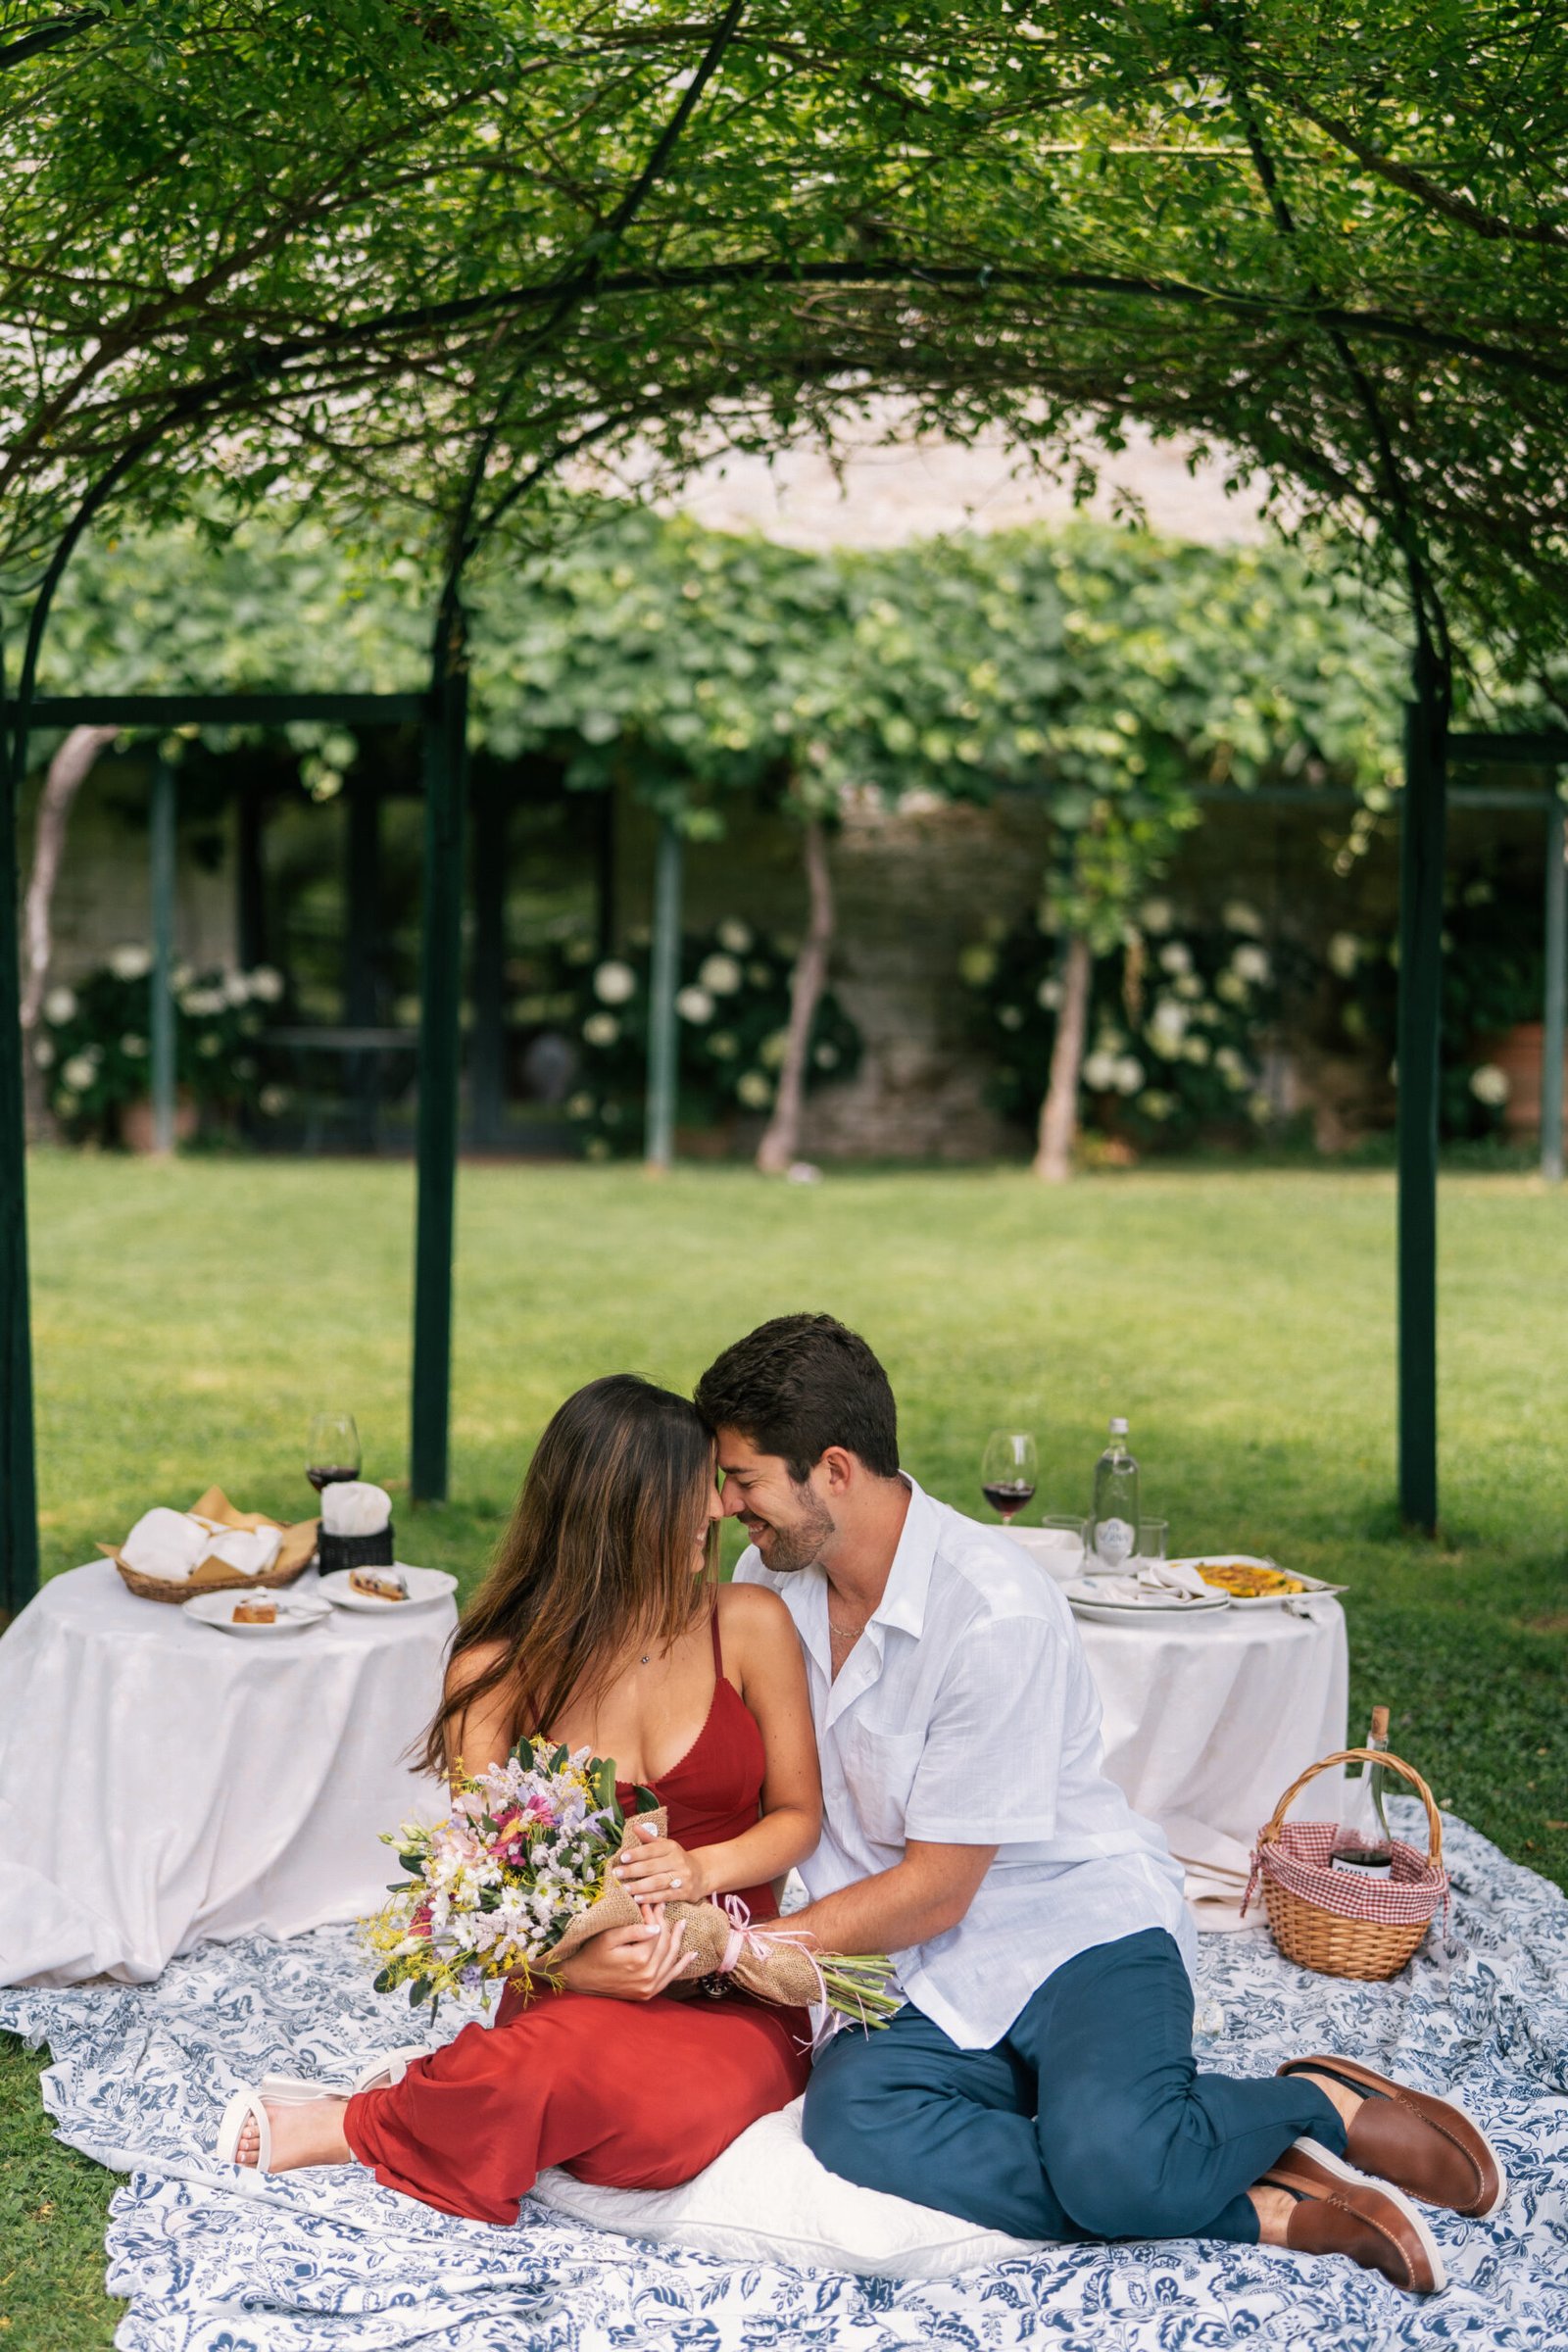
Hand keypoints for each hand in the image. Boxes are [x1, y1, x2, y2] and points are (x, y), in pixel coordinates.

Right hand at [554, 1910, 688, 2002]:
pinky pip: (669, 1978)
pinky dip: (681, 1966)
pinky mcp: (647, 1993)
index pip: (656, 1933)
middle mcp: (647, 1976)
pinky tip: (691, 1955)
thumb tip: (656, 1927)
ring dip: (677, 1941)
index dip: (655, 1916)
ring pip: (670, 1960)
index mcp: (638, 1960)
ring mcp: (648, 1987)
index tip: (651, 1904)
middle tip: (662, 1908)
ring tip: (682, 1924)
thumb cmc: (591, 1953)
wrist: (580, 1978)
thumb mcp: (609, 1937)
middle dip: (665, 1924)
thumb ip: (634, 1931)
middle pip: (665, 1945)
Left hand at [613, 1819, 706, 1903]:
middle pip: (652, 1867)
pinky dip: (651, 1898)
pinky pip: (665, 1895)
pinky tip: (638, 1899)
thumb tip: (634, 1826)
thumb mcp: (666, 1846)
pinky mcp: (684, 1892)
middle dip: (633, 1870)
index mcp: (671, 1847)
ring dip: (640, 1886)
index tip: (623, 1857)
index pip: (652, 1849)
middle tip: (617, 1874)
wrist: (702, 1874)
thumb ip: (649, 1839)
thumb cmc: (677, 1859)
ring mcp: (682, 1877)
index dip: (637, 1853)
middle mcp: (678, 1861)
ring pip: (658, 1882)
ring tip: (625, 1888)